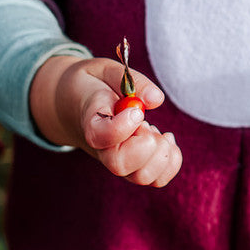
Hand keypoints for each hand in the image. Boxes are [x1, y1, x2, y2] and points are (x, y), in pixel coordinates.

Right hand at [30, 55, 181, 185]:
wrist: (78, 105)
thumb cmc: (94, 85)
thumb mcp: (107, 70)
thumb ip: (133, 81)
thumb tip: (156, 99)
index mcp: (91, 122)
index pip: (101, 136)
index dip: (123, 126)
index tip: (137, 111)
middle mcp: (103, 150)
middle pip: (121, 165)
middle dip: (146, 143)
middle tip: (146, 122)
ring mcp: (120, 162)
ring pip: (144, 177)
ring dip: (161, 151)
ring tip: (154, 130)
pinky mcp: (136, 168)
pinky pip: (158, 178)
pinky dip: (172, 160)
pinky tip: (164, 139)